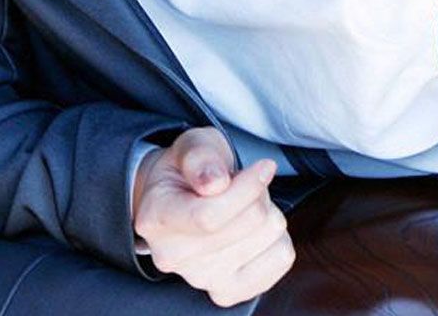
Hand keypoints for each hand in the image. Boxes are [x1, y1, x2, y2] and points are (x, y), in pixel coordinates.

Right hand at [131, 127, 293, 306]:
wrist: (183, 200)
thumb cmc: (191, 171)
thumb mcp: (192, 146)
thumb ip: (200, 156)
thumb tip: (214, 182)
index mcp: (156, 219)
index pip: (209, 216)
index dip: (247, 188)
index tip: (264, 167)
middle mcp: (172, 256)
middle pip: (245, 225)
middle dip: (258, 195)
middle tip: (244, 185)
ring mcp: (201, 278)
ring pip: (269, 237)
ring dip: (268, 213)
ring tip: (245, 207)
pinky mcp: (229, 290)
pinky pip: (281, 259)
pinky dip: (279, 238)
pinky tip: (256, 230)